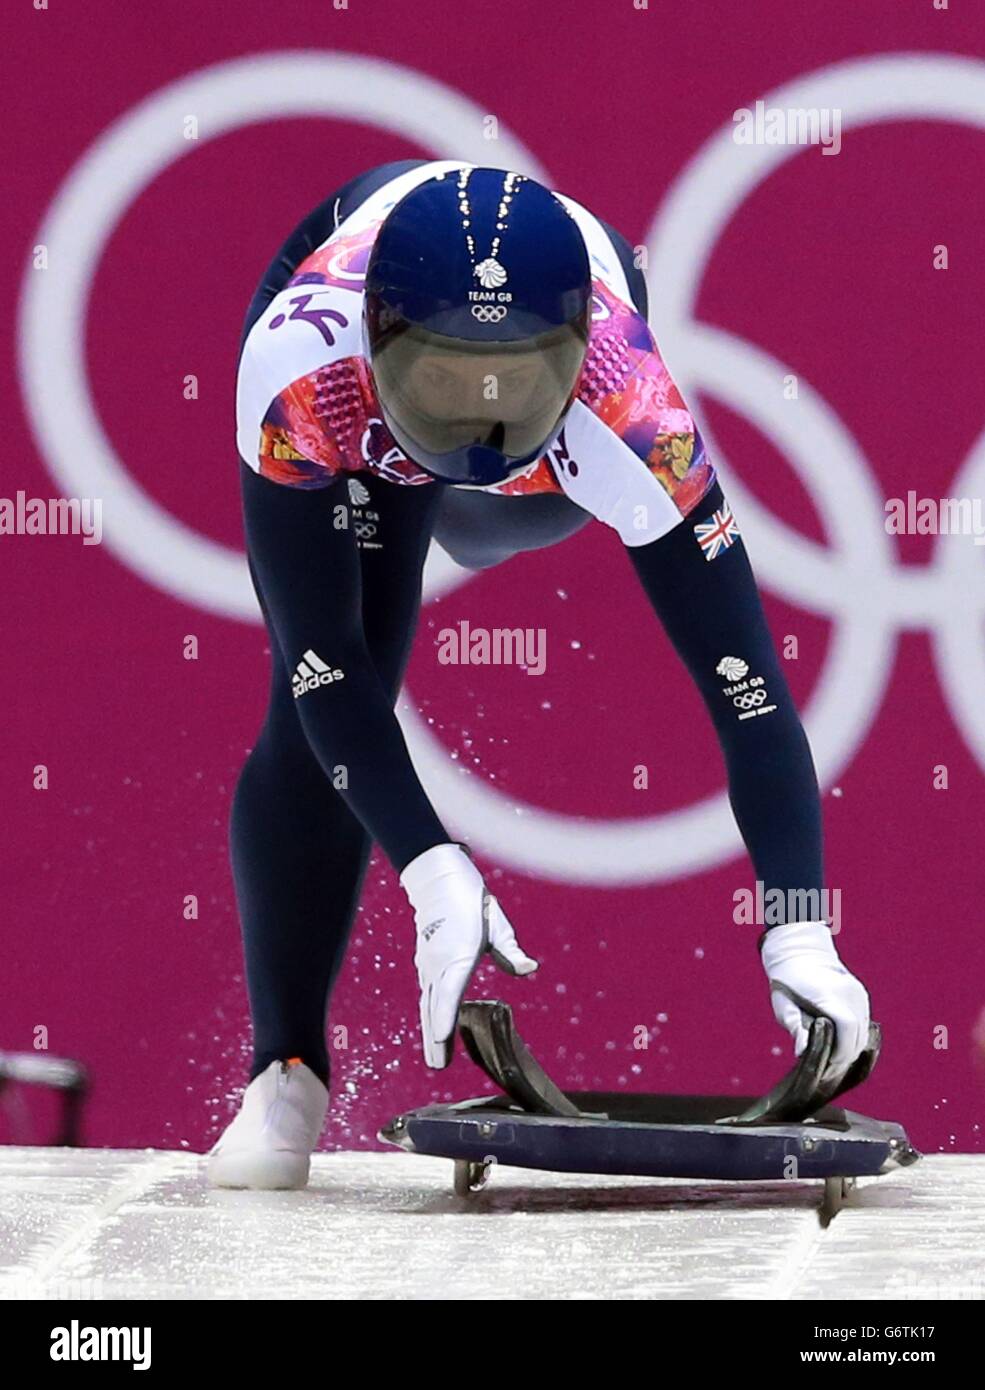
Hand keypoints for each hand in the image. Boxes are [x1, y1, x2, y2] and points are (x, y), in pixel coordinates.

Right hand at [399, 843, 537, 1067]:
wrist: (439, 880)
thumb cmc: (472, 902)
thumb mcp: (496, 922)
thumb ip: (511, 950)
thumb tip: (530, 969)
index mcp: (458, 954)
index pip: (449, 992)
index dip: (444, 1017)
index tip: (441, 1038)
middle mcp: (439, 963)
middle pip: (434, 1006)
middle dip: (436, 1037)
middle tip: (439, 1066)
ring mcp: (429, 964)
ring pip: (429, 1003)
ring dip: (431, 1030)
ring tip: (436, 1059)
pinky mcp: (427, 963)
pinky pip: (429, 995)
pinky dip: (431, 1015)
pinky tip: (434, 1030)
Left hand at [760, 920, 869, 1083]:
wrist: (800, 952)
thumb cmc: (786, 982)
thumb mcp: (783, 1005)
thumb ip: (795, 1027)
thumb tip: (802, 1052)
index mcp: (827, 993)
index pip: (846, 1027)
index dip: (841, 1051)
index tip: (826, 1066)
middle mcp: (848, 992)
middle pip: (859, 1034)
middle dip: (846, 1057)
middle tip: (827, 1070)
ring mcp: (858, 993)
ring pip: (864, 1032)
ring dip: (852, 1049)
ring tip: (832, 1060)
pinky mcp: (861, 996)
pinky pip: (864, 1024)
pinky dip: (855, 1039)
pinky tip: (839, 1046)